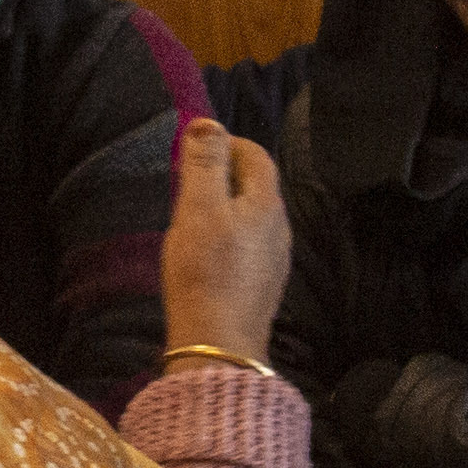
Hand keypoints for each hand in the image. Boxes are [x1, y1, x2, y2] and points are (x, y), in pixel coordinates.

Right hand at [157, 118, 290, 364]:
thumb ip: (203, 163)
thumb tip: (208, 122)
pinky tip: (207, 253)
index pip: (256, 155)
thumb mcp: (197, 209)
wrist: (217, 345)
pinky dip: (228, 234)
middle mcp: (280, 228)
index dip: (227, 143)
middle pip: (256, 185)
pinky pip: (249, 245)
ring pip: (252, 217)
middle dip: (225, 173)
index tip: (194, 148)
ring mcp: (275, 260)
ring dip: (226, 206)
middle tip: (187, 179)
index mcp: (267, 204)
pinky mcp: (263, 286)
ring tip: (192, 215)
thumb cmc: (204, 272)